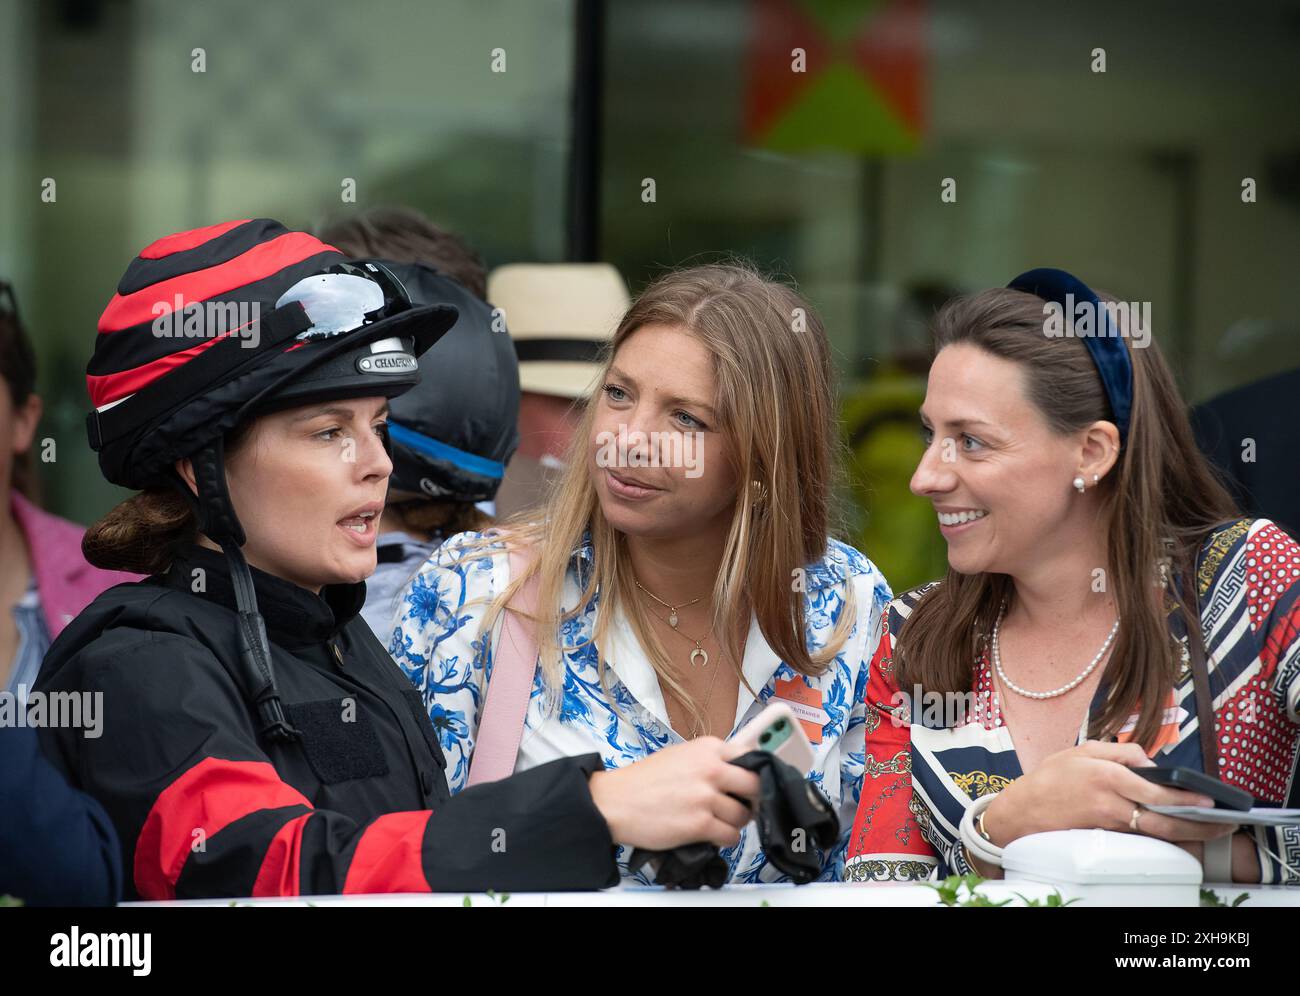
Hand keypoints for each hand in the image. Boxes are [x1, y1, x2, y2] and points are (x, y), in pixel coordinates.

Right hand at [587, 737, 761, 849]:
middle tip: (742, 805)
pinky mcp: (700, 824)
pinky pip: (731, 836)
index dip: (755, 773)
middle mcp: (711, 769)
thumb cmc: (643, 781)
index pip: (751, 756)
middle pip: (756, 785)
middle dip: (752, 798)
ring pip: (744, 815)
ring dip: (735, 822)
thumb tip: (737, 771)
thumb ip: (710, 760)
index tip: (753, 783)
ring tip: (717, 822)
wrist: (615, 802)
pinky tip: (710, 835)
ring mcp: (706, 797)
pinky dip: (725, 839)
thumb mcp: (680, 756)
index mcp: (708, 748)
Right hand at [983, 740, 1237, 846]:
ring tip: (1209, 830)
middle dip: (1197, 825)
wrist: (1021, 810)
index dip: (1185, 797)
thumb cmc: (1050, 777)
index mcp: (1106, 776)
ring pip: (1156, 833)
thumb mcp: (1082, 750)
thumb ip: (1118, 751)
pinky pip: (1142, 836)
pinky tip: (1180, 833)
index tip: (1209, 799)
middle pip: (1162, 821)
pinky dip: (1164, 836)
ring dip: (1187, 833)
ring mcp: (1109, 823)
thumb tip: (1149, 760)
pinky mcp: (1106, 836)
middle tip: (1223, 824)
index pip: (1155, 790)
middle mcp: (1111, 802)